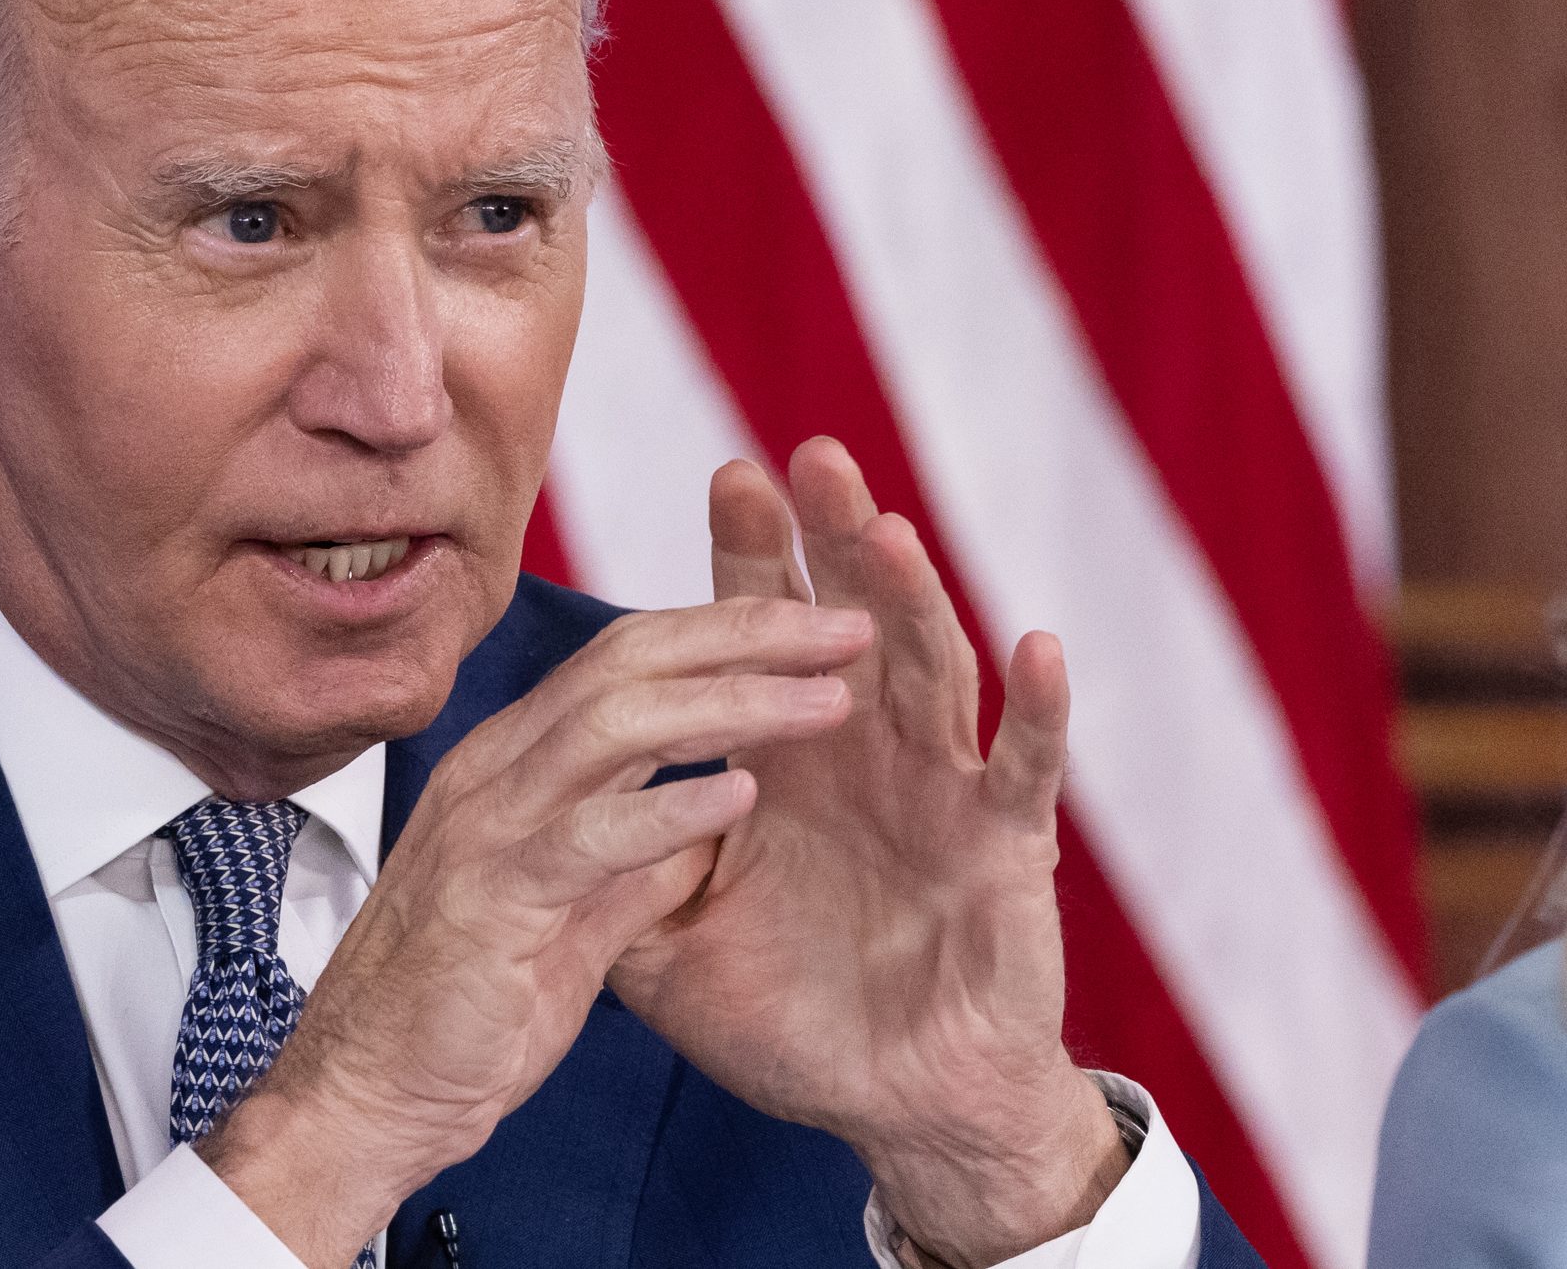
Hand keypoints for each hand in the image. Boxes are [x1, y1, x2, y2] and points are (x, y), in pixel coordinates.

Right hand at [199, 597, 864, 1267]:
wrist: (365, 1098)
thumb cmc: (461, 1010)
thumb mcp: (572, 917)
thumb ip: (635, 861)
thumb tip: (709, 819)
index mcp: (515, 763)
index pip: (627, 657)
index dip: (727, 632)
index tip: (820, 627)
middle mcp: (495, 770)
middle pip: (627, 660)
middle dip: (745, 634)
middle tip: (847, 627)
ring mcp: (486, 826)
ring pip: (611, 723)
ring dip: (729, 702)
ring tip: (825, 701)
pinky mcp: (490, 896)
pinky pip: (588, 833)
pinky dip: (669, 808)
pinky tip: (742, 794)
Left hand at [608, 439, 1124, 1267]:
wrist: (898, 1110)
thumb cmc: (797, 1020)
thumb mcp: (672, 945)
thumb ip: (615, 873)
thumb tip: (529, 823)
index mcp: (791, 759)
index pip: (765, 638)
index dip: (752, 559)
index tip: (729, 475)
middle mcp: (870, 753)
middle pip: (851, 622)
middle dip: (831, 539)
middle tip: (807, 456)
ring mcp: (943, 791)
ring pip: (932, 672)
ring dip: (911, 600)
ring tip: (883, 530)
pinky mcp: (1005, 849)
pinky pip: (1025, 771)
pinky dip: (1037, 712)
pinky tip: (1034, 647)